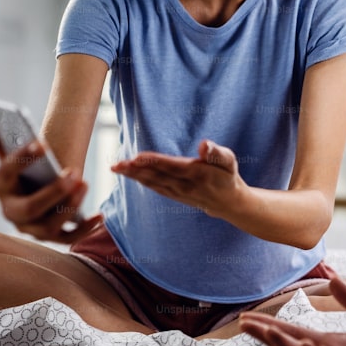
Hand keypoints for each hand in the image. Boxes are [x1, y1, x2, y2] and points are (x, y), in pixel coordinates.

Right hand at [0, 119, 101, 242]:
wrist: (36, 190)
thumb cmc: (25, 170)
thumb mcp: (10, 153)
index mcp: (1, 187)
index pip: (7, 172)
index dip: (23, 158)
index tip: (43, 143)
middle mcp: (12, 212)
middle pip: (30, 208)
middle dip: (52, 192)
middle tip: (73, 173)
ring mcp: (32, 228)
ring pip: (50, 225)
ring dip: (70, 206)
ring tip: (84, 183)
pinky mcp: (53, 236)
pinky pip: (69, 238)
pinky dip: (85, 229)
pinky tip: (100, 216)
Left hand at [111, 140, 243, 216]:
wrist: (228, 202)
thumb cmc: (227, 175)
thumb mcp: (229, 161)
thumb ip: (216, 152)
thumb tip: (204, 144)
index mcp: (197, 174)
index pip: (171, 166)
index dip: (154, 162)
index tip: (136, 157)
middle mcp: (184, 185)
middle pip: (156, 176)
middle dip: (135, 170)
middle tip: (116, 164)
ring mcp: (177, 192)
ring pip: (152, 183)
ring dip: (133, 176)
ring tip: (116, 168)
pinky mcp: (174, 195)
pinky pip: (155, 188)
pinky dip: (140, 181)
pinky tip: (129, 175)